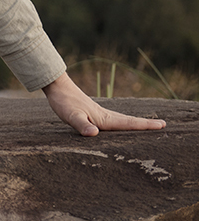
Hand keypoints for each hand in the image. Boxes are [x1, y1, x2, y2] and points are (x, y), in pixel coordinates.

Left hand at [42, 72, 166, 135]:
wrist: (57, 87)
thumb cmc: (64, 102)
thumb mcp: (71, 116)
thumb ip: (81, 125)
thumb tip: (93, 133)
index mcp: (104, 118)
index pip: (128, 123)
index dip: (145, 125)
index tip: (162, 125)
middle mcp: (105, 116)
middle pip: (129, 121)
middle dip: (146, 124)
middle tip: (163, 125)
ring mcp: (99, 114)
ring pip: (122, 119)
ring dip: (135, 123)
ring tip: (147, 125)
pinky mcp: (93, 113)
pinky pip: (113, 120)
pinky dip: (122, 122)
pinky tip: (119, 125)